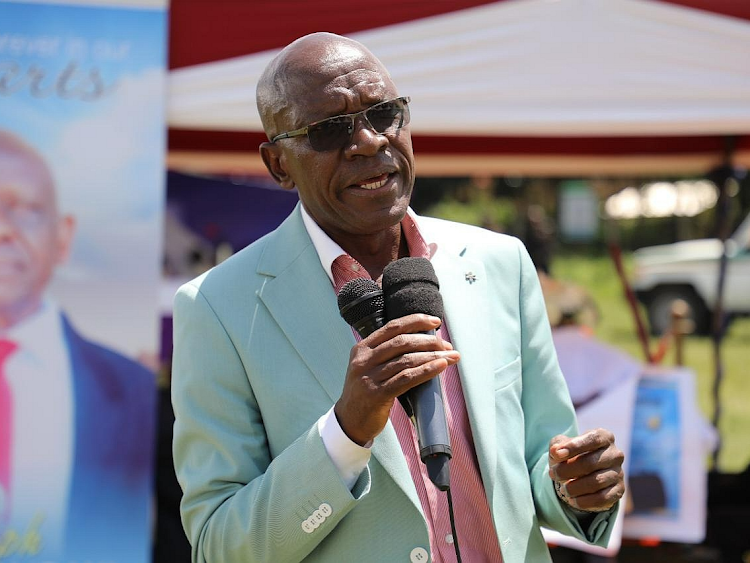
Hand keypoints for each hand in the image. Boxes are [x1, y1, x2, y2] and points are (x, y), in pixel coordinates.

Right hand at [334, 314, 458, 445]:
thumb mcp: (367, 367)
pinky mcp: (378, 394)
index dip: (416, 321)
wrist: (349, 421)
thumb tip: (422, 343)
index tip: (435, 322)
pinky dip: (427, 371)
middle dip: (429, 341)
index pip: (392, 327)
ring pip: (407, 360)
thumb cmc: (365, 393)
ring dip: (433, 356)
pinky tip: (440, 367)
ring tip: (451, 357)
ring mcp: (369, 377)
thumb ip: (385, 354)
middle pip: (402, 342)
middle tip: (446, 346)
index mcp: (362, 349)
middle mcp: (364, 360)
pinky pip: (407, 378)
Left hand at [548, 428, 624, 512]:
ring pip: (597, 482)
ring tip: (563, 489)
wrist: (582, 473)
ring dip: (575, 487)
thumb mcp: (561, 446)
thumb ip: (557, 445)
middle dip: (568, 470)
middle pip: (591, 462)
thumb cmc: (571, 454)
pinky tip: (572, 500)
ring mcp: (619, 473)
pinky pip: (603, 498)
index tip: (556, 454)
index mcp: (604, 437)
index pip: (592, 439)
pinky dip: (585, 501)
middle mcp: (615, 454)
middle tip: (553, 474)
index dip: (574, 446)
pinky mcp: (618, 491)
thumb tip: (555, 451)